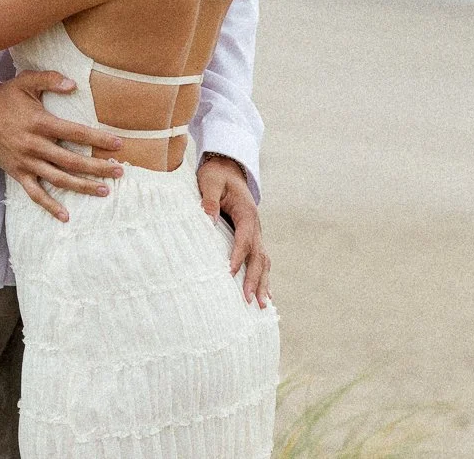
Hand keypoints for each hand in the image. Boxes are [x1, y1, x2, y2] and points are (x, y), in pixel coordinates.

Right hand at [0, 72, 125, 222]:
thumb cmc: (4, 98)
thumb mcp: (24, 82)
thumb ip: (49, 80)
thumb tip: (73, 84)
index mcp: (40, 123)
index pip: (75, 132)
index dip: (98, 139)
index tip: (119, 144)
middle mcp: (34, 145)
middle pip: (72, 161)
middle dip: (98, 167)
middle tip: (119, 171)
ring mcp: (26, 162)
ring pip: (58, 179)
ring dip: (82, 186)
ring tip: (104, 190)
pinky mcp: (18, 173)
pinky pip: (35, 193)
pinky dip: (50, 206)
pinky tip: (65, 216)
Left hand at [198, 154, 270, 306]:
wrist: (228, 167)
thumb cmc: (216, 174)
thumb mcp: (210, 181)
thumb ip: (209, 199)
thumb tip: (207, 218)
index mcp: (247, 213)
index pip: (244, 239)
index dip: (237, 256)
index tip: (229, 273)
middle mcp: (255, 225)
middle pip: (258, 256)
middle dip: (255, 279)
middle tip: (250, 301)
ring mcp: (256, 233)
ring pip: (263, 261)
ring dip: (263, 283)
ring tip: (263, 306)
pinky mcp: (252, 238)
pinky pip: (260, 260)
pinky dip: (263, 278)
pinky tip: (265, 295)